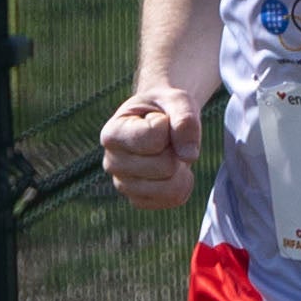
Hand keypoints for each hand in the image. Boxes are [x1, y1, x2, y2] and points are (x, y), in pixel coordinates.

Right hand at [98, 84, 207, 208]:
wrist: (162, 121)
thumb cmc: (166, 108)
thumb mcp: (178, 101)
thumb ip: (185, 120)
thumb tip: (189, 157)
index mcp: (112, 134)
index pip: (154, 139)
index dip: (168, 125)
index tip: (159, 119)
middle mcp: (111, 163)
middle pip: (164, 166)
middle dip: (176, 149)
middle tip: (167, 139)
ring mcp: (123, 185)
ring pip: (170, 188)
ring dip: (180, 168)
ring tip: (169, 153)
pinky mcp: (139, 199)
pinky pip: (173, 199)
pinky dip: (183, 183)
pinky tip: (173, 170)